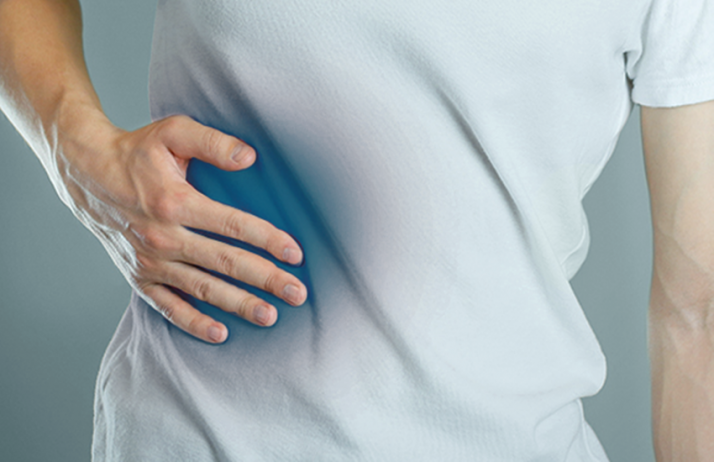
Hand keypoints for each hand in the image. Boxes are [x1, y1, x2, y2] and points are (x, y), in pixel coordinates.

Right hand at [55, 112, 306, 343]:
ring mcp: (150, 261)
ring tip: (270, 316)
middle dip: (265, 279)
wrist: (87, 175)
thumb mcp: (173, 132)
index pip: (232, 225)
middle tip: (297, 293)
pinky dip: (193, 323)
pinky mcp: (139, 277)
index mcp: (175, 202)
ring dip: (238, 304)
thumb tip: (250, 157)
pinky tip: (220, 334)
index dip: (267, 239)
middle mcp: (163, 236)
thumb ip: (213, 142)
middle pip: (224, 262)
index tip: (295, 253)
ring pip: (202, 288)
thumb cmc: (137, 151)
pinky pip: (168, 307)